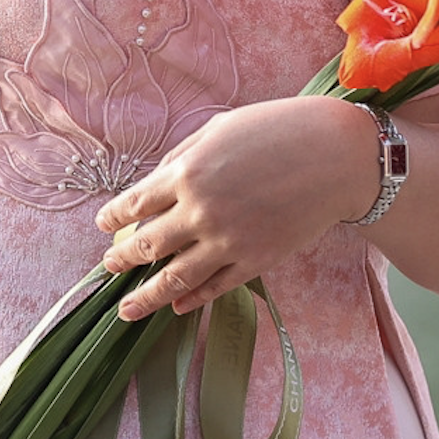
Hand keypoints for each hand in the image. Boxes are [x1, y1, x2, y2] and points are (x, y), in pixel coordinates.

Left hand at [95, 96, 380, 321]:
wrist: (335, 157)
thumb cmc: (276, 130)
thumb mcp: (219, 129)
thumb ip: (183, 157)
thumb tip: (157, 183)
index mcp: (187, 172)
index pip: (135, 203)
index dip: (114, 217)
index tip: (103, 225)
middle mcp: (200, 211)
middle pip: (147, 245)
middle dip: (122, 258)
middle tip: (108, 265)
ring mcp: (227, 241)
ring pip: (175, 278)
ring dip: (146, 296)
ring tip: (127, 309)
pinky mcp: (255, 261)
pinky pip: (215, 287)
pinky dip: (192, 299)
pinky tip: (178, 306)